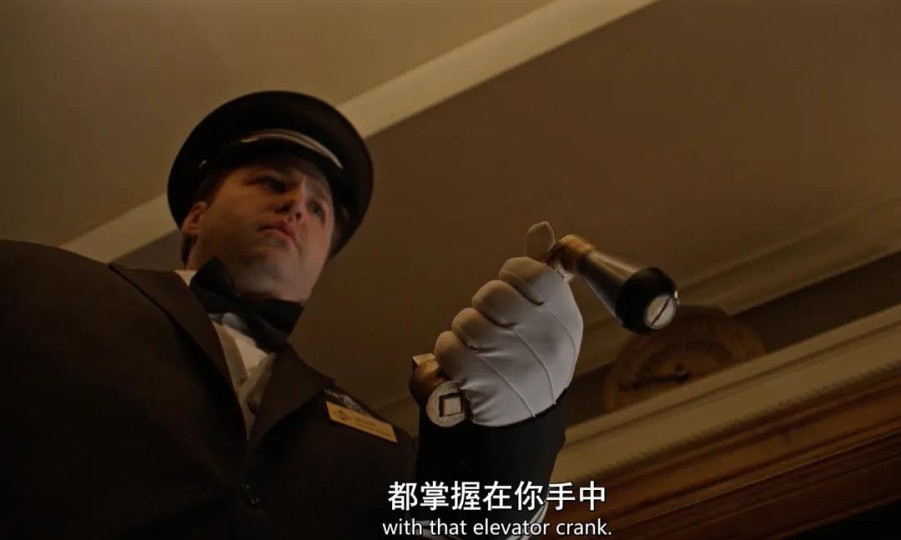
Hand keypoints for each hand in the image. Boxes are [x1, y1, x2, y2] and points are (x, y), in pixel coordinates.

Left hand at [434, 223, 583, 426]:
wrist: (523, 420)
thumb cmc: (533, 356)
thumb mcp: (548, 318)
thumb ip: (542, 274)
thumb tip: (542, 229)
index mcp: (564, 319)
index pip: (530, 272)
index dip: (510, 277)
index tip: (512, 294)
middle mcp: (544, 340)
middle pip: (491, 294)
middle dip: (483, 307)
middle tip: (493, 326)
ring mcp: (514, 363)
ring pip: (466, 321)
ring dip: (464, 333)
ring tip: (480, 350)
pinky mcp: (483, 384)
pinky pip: (448, 347)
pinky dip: (448, 354)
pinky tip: (463, 366)